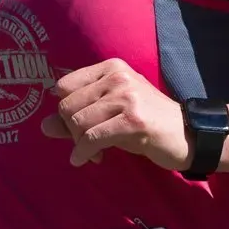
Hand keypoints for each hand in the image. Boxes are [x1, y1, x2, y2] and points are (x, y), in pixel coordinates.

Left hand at [41, 59, 189, 170]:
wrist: (186, 134)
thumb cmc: (147, 123)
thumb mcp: (110, 114)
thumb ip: (77, 117)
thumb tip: (43, 126)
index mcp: (111, 68)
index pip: (64, 86)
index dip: (64, 110)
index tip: (76, 128)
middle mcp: (117, 76)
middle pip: (68, 106)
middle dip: (70, 131)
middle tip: (84, 145)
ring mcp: (127, 96)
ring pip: (79, 123)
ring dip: (79, 145)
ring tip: (92, 154)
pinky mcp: (133, 120)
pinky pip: (93, 138)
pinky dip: (84, 152)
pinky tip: (88, 160)